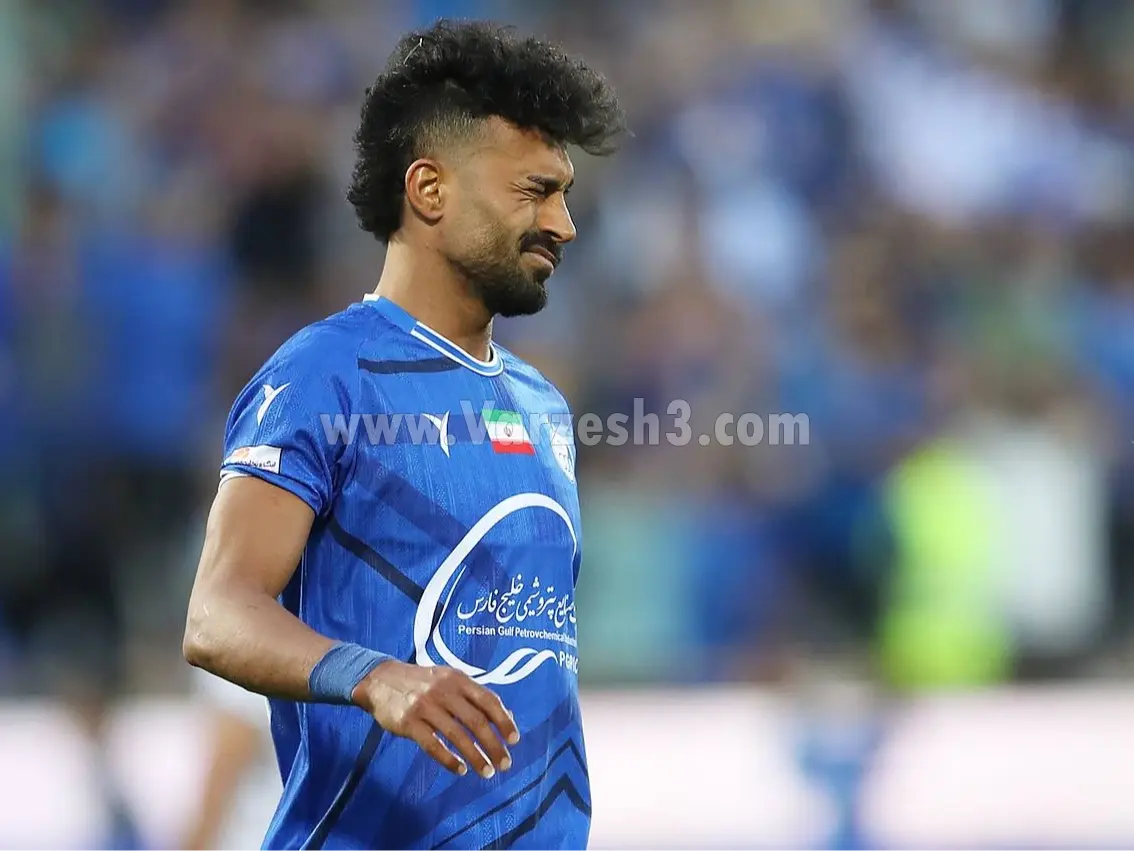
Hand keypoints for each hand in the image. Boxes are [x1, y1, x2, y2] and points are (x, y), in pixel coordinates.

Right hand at [353, 661, 519, 777]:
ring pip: (456, 735)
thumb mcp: (449, 680)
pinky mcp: (408, 722)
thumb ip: (475, 696)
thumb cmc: (422, 682)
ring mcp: (425, 706)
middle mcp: (443, 690)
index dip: (504, 721)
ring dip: (475, 756)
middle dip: (493, 744)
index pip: (488, 700)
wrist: (381, 680)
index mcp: (458, 679)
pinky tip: (460, 770)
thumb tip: (507, 716)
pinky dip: (448, 759)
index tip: (514, 740)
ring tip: (487, 772)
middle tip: (504, 764)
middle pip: (475, 720)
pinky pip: (432, 744)